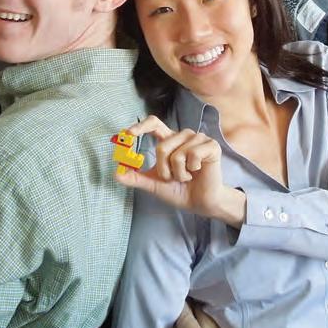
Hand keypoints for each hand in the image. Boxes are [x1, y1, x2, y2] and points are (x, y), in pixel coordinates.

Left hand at [114, 116, 245, 224]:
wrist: (200, 203)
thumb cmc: (179, 190)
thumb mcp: (153, 184)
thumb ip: (135, 178)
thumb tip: (116, 173)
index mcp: (169, 140)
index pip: (153, 123)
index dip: (140, 126)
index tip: (128, 134)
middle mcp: (183, 136)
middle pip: (162, 146)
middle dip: (163, 169)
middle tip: (173, 178)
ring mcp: (198, 139)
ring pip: (177, 154)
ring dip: (179, 173)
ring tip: (187, 176)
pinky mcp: (211, 146)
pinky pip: (193, 155)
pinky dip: (191, 169)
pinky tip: (197, 172)